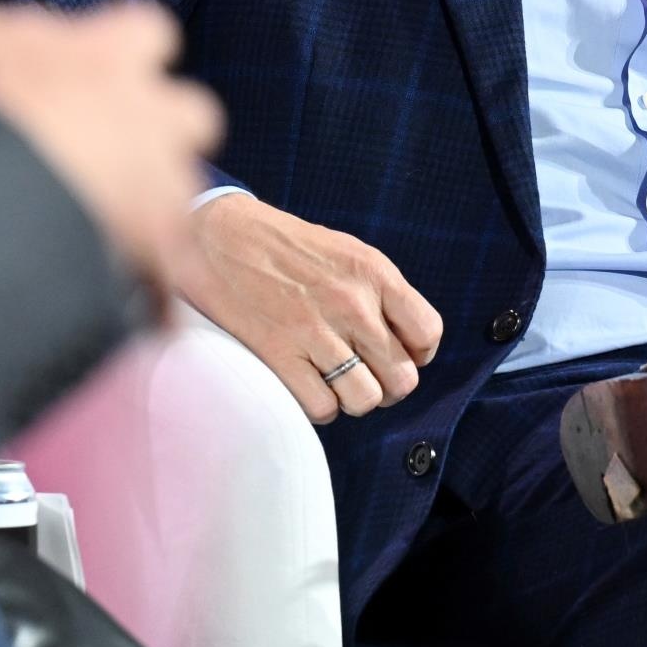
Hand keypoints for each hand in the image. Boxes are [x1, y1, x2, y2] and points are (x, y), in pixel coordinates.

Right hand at [0, 0, 224, 295]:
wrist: (13, 202)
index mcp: (121, 56)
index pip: (148, 32)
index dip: (124, 51)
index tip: (92, 68)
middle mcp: (161, 115)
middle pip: (192, 112)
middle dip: (161, 128)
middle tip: (102, 149)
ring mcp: (169, 187)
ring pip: (183, 190)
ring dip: (150, 203)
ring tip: (94, 225)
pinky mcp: (165, 256)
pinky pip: (169, 278)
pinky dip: (149, 290)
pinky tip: (114, 302)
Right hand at [180, 194, 441, 422]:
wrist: (219, 238)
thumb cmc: (287, 249)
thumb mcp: (347, 253)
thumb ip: (382, 294)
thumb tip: (409, 345)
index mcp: (374, 273)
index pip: (427, 333)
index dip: (417, 353)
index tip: (396, 351)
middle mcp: (352, 303)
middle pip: (402, 378)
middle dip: (387, 383)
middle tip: (364, 373)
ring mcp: (315, 331)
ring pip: (365, 400)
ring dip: (352, 398)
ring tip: (334, 379)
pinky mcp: (278, 355)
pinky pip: (322, 408)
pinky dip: (318, 405)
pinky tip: (305, 382)